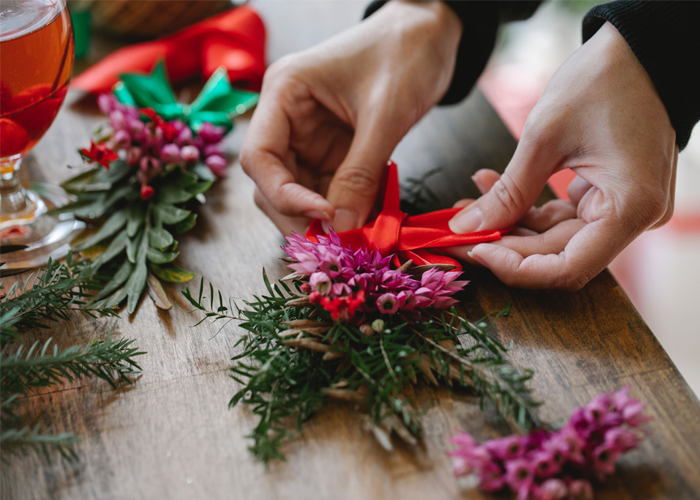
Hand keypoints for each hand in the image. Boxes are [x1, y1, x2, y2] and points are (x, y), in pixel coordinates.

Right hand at [240, 0, 461, 234]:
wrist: (430, 34)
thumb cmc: (405, 53)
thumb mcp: (385, 114)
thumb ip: (360, 173)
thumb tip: (342, 228)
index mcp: (284, 93)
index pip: (260, 157)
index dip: (285, 195)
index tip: (325, 216)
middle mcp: (287, 118)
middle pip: (273, 182)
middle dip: (302, 216)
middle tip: (336, 244)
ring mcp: (308, 137)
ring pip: (300, 193)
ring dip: (325, 219)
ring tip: (356, 236)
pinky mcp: (331, 150)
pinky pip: (328, 190)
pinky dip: (345, 210)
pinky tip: (366, 221)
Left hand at [444, 22, 678, 289]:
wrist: (638, 50)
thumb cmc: (602, 82)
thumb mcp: (545, 138)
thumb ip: (507, 192)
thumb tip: (466, 227)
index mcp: (629, 209)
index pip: (566, 268)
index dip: (515, 268)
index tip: (474, 250)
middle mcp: (633, 218)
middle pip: (556, 254)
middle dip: (503, 243)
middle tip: (457, 230)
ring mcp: (622, 209)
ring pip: (554, 237)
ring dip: (509, 223)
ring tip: (467, 204)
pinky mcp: (609, 196)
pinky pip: (561, 216)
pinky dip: (526, 206)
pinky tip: (490, 187)